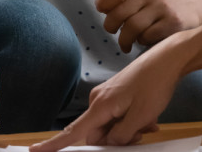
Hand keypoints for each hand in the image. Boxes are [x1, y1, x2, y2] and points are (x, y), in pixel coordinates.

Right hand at [30, 37, 187, 151]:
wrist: (168, 59)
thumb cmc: (155, 84)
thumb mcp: (140, 116)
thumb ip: (121, 135)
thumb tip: (109, 143)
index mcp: (100, 106)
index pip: (73, 131)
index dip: (53, 145)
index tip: (34, 151)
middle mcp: (98, 100)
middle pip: (98, 134)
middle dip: (118, 139)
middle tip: (142, 132)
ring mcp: (107, 96)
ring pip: (111, 126)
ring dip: (129, 130)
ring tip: (149, 122)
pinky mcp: (116, 95)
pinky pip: (118, 117)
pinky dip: (131, 121)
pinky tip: (149, 119)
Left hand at [96, 0, 201, 52]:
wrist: (200, 7)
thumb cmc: (165, 2)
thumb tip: (103, 9)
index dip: (105, 4)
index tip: (104, 12)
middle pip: (118, 14)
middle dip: (111, 27)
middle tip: (114, 32)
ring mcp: (163, 8)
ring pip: (131, 28)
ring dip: (124, 40)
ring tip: (126, 44)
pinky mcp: (172, 24)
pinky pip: (147, 38)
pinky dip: (142, 42)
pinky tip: (145, 41)